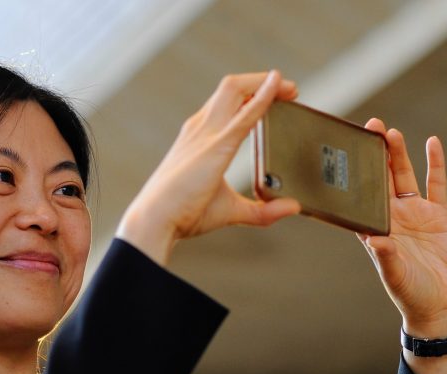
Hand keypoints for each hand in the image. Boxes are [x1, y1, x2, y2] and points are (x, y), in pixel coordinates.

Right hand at [117, 70, 301, 264]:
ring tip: (289, 88)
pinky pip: (245, 114)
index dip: (252, 93)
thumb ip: (261, 211)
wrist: (156, 220)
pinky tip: (278, 87)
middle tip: (289, 90)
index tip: (275, 95)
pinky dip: (264, 97)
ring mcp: (206, 133)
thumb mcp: (229, 210)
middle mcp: (201, 128)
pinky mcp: (217, 145)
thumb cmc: (183, 214)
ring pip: (235, 88)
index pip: (226, 103)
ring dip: (264, 83)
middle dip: (261, 81)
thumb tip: (291, 207)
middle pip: (232, 87)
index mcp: (199, 138)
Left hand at [357, 119, 446, 338]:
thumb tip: (375, 241)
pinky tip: (432, 142)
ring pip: (404, 177)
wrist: (440, 305)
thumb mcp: (395, 276)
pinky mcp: (438, 215)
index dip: (354, 176)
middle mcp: (392, 217)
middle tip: (369, 127)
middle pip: (380, 179)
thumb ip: (386, 257)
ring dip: (398, 154)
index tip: (347, 153)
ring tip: (391, 131)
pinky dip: (436, 164)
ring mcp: (415, 214)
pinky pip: (437, 184)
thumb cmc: (410, 294)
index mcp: (375, 229)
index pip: (360, 197)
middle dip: (375, 154)